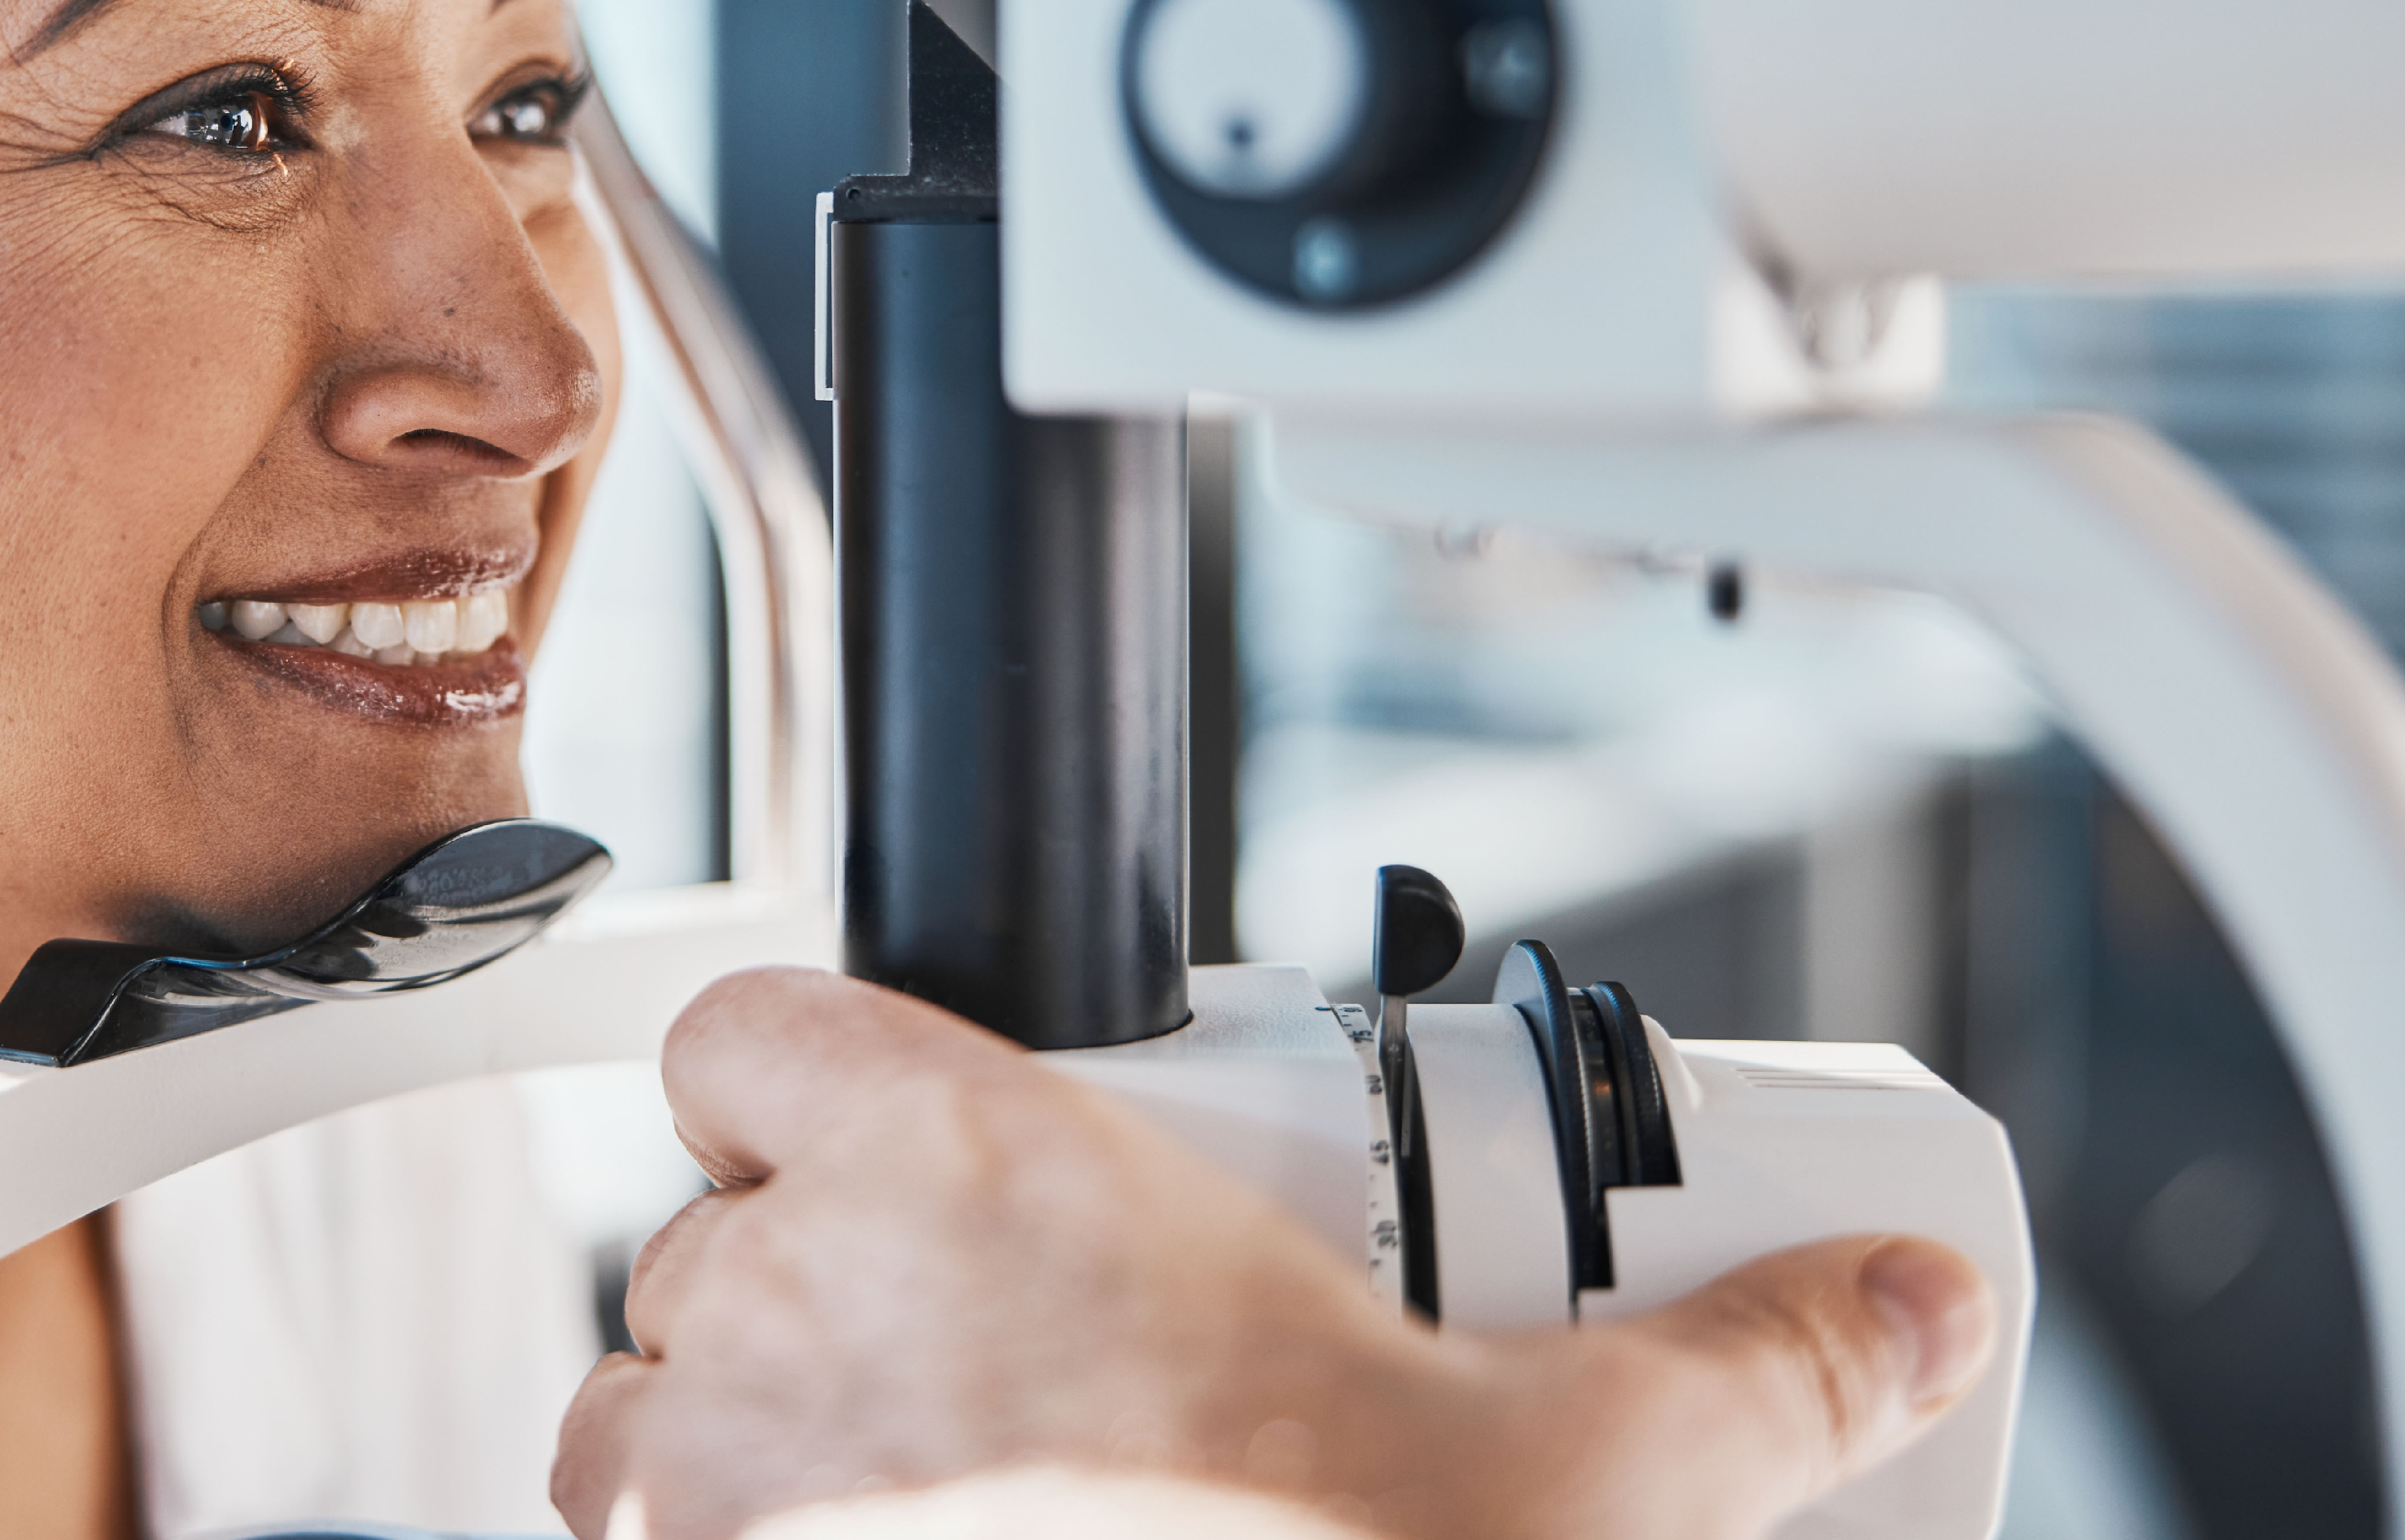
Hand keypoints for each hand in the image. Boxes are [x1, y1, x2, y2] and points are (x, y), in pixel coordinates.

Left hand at [555, 968, 1997, 1539]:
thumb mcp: (1585, 1475)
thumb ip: (1740, 1366)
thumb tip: (1902, 1299)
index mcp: (979, 1180)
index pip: (752, 1027)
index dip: (801, 1070)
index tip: (878, 1135)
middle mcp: (808, 1295)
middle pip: (713, 1213)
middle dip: (816, 1275)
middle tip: (968, 1351)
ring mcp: (720, 1468)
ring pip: (638, 1377)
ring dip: (729, 1416)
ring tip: (892, 1464)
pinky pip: (615, 1527)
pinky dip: (699, 1538)